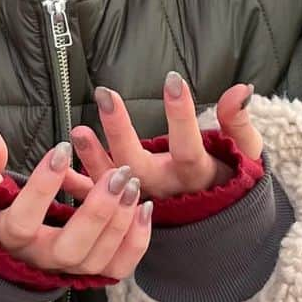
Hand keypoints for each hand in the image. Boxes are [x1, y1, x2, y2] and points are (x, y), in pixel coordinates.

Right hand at [0, 129, 151, 278]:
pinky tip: (146, 208)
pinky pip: (116, 268)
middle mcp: (37, 260)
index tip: (61, 149)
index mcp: (5, 238)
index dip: (42, 188)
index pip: (23, 222)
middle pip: (69, 249)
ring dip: (119, 223)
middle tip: (118, 173)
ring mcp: (65, 269)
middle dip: (97, 212)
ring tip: (132, 183)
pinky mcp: (88, 271)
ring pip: (96, 260)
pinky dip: (136, 243)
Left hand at [68, 73, 263, 200]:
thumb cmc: (231, 178)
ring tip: (76, 130)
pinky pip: (96, 199)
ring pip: (113, 182)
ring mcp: (142, 200)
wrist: (217, 222)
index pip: (189, 145)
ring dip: (93, 157)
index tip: (172, 79)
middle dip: (120, 131)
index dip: (181, 115)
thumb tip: (241, 89)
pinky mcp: (123, 208)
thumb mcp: (244, 152)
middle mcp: (166, 191)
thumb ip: (238, 122)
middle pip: (140, 165)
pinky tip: (58, 164)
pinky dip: (75, 184)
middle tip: (106, 94)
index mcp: (197, 175)